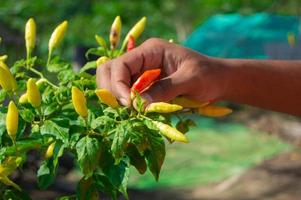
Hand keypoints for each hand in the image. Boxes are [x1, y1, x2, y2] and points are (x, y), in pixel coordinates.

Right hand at [96, 38, 228, 105]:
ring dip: (116, 98)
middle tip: (126, 108)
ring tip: (131, 111)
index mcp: (151, 50)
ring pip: (113, 83)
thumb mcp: (191, 80)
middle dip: (111, 90)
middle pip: (109, 70)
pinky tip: (136, 112)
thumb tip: (140, 104)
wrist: (217, 81)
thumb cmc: (208, 76)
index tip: (129, 104)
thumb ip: (166, 89)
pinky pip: (125, 93)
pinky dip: (126, 104)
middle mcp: (141, 59)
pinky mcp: (143, 86)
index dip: (118, 84)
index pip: (121, 64)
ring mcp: (141, 73)